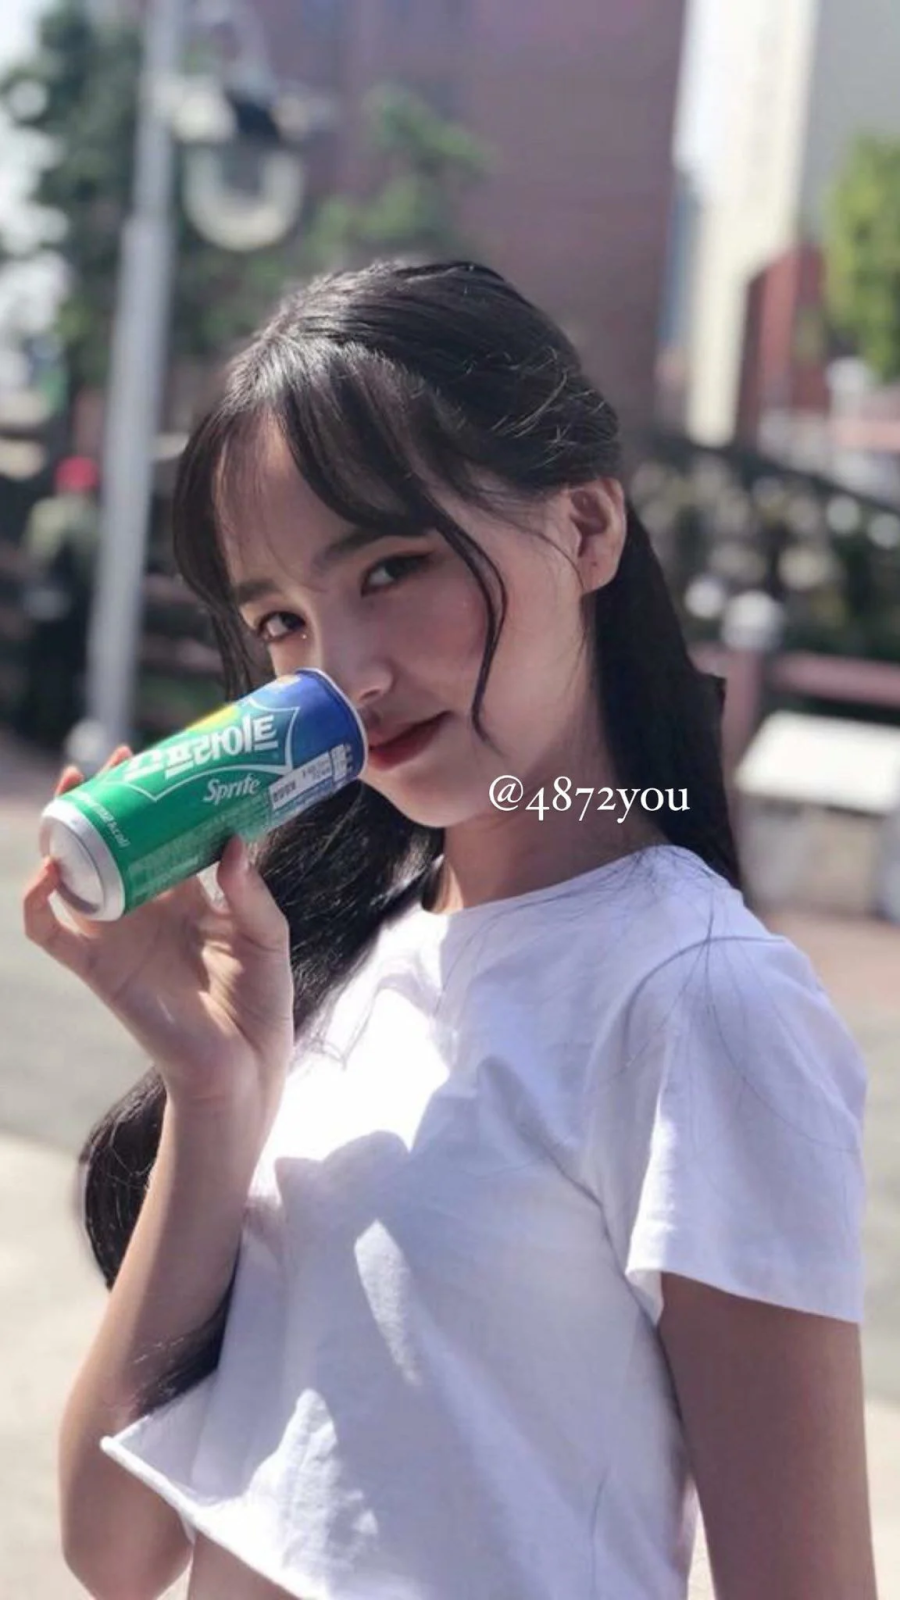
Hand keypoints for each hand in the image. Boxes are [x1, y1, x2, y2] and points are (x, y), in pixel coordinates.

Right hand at [23, 747, 294, 1135]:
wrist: (241, 1066)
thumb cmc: (260, 1003)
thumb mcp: (267, 936)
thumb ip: (250, 891)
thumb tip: (230, 841)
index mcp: (186, 896)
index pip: (155, 835)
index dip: (146, 799)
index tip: (146, 759)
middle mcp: (146, 910)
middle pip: (108, 844)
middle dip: (100, 803)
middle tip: (107, 764)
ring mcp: (118, 937)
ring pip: (72, 876)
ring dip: (61, 837)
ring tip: (69, 800)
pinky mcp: (98, 969)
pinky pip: (52, 934)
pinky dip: (38, 903)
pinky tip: (46, 874)